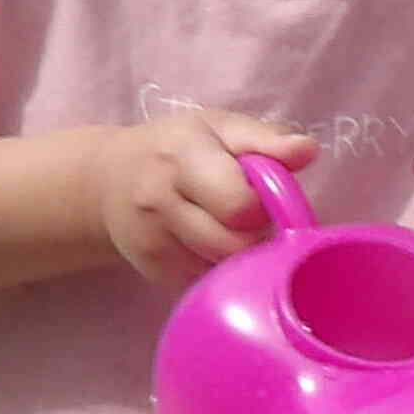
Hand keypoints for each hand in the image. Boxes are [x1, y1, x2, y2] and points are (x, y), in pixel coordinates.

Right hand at [89, 109, 313, 285]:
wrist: (107, 180)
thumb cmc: (176, 149)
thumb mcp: (219, 127)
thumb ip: (265, 139)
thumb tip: (306, 150)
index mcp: (182, 160)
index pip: (240, 205)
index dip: (264, 205)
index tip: (262, 194)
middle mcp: (160, 204)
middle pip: (234, 246)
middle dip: (257, 235)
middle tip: (252, 217)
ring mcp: (153, 245)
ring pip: (225, 272)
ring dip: (242, 256)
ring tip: (232, 229)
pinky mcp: (155, 275)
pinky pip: (209, 285)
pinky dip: (223, 272)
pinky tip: (213, 246)